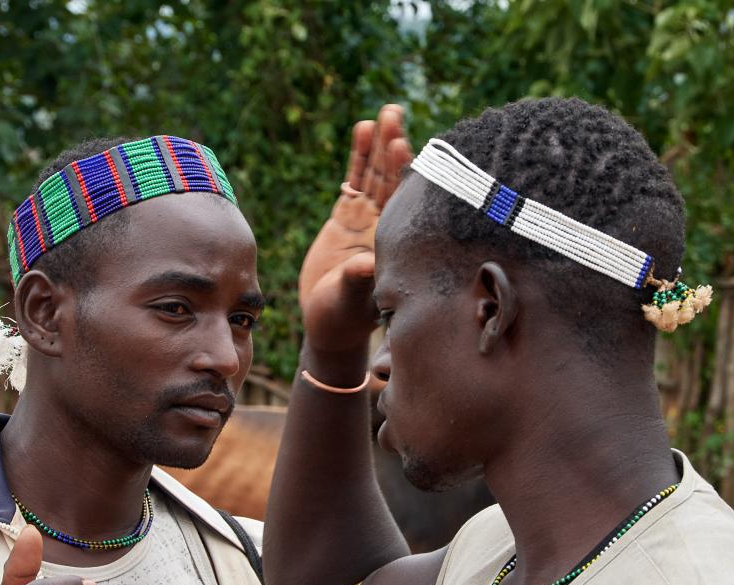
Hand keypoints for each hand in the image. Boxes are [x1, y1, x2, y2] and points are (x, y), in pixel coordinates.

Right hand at [299, 104, 411, 352]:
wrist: (327, 323)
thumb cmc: (343, 317)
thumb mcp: (351, 300)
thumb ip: (358, 279)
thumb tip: (365, 264)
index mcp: (392, 241)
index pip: (402, 201)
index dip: (404, 172)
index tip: (406, 146)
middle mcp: (384, 226)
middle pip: (391, 178)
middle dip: (394, 145)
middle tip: (396, 113)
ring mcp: (366, 220)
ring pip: (375, 174)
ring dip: (380, 144)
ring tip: (386, 112)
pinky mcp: (346, 218)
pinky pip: (354, 181)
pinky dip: (359, 157)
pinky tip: (364, 129)